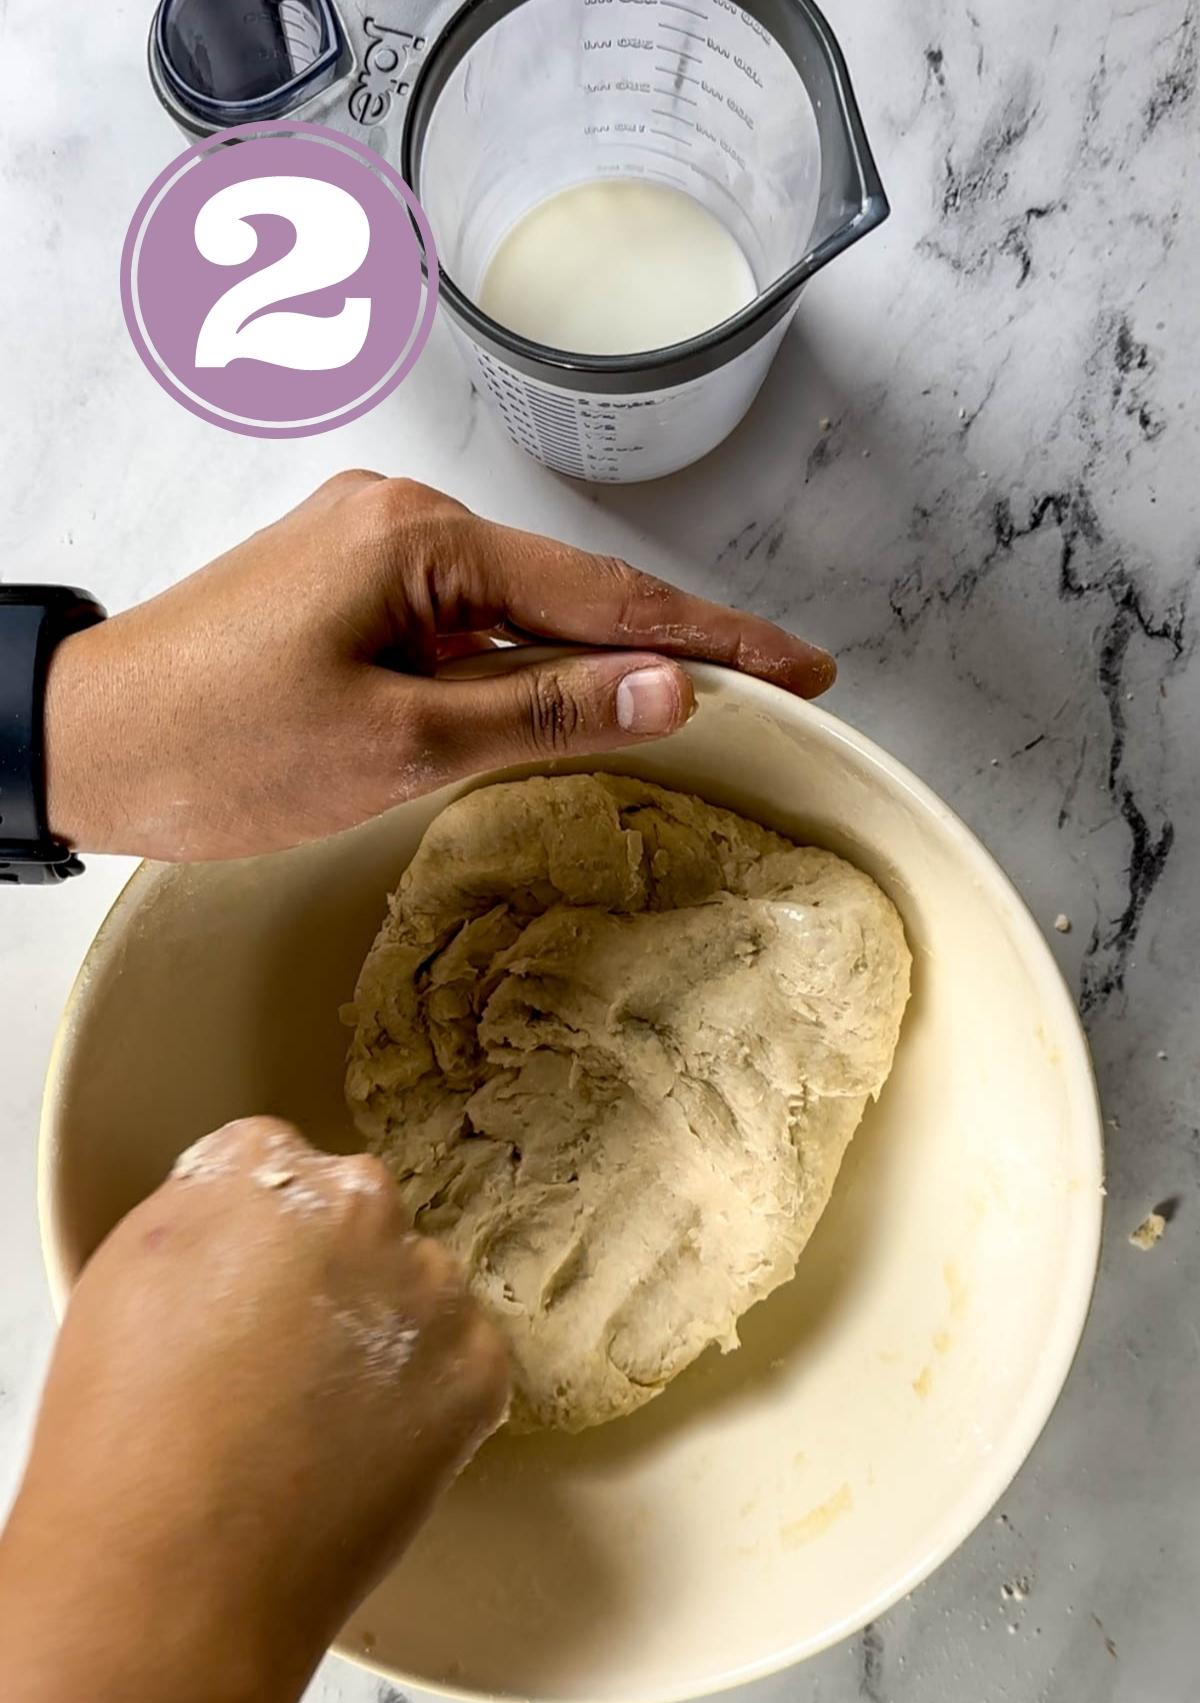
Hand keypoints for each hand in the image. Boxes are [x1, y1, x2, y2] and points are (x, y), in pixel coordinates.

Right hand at [0, 1118, 507, 1702]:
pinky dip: (432, 1402)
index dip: (263, 1237)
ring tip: (325, 1426)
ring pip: (421, 1292)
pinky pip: (466, 1363)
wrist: (176, 1577)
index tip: (250, 1289)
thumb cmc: (122, 1440)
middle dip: (337, 1275)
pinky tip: (369, 1453)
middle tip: (289, 1365)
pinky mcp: (480, 1367)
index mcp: (261, 1166)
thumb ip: (205, 1215)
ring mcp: (429, 1284)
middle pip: (362, 1218)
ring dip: (391, 1337)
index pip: (282, 1165)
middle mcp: (358, 1203)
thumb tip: (248, 1216)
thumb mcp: (127, 1278)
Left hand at [44, 471, 834, 859]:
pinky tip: (572, 699)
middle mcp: (404, 518)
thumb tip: (671, 688)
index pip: (605, 596)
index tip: (802, 669)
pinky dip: (526, 666)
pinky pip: (469, 622)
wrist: (79, 743)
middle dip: (672, 643)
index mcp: (422, 539)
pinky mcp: (350, 586)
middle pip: (571, 590)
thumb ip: (543, 711)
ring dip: (596, 659)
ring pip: (520, 610)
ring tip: (700, 702)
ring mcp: (374, 548)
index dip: (714, 639)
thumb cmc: (217, 749)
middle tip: (775, 687)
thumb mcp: (399, 745)